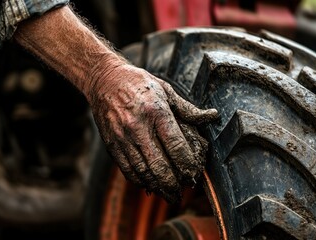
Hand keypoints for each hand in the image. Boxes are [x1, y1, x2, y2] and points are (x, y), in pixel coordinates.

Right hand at [89, 63, 217, 201]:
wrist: (104, 80)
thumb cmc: (138, 83)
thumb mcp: (165, 89)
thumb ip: (187, 109)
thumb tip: (211, 117)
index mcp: (156, 111)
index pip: (176, 145)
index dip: (187, 165)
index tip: (193, 174)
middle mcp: (138, 126)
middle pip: (159, 164)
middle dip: (173, 183)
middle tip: (181, 191)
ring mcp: (122, 137)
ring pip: (142, 170)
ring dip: (157, 186)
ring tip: (168, 194)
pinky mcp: (112, 144)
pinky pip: (126, 169)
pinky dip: (139, 180)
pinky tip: (148, 185)